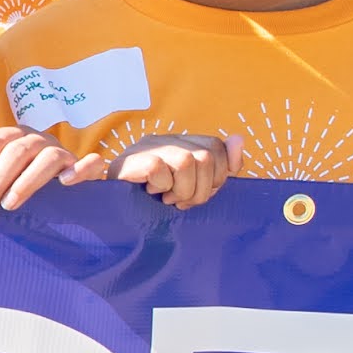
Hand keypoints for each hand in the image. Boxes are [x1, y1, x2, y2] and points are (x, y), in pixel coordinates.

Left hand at [0, 125, 101, 214]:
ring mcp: (64, 152)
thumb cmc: (23, 187)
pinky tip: (64, 184)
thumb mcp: (3, 181)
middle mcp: (39, 140)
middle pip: (17, 150)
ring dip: (26, 181)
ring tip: (10, 204)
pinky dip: (79, 170)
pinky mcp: (87, 167)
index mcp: (16, 138)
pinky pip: (90, 162)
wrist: (66, 191)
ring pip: (49, 157)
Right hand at [113, 132, 234, 208]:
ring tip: (168, 199)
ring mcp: (147, 147)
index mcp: (180, 142)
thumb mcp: (195, 186)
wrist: (113, 212)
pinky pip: (160, 169)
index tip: (199, 193)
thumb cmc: (156, 201)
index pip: (216, 148)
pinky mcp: (131, 161)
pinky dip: (162, 186)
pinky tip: (152, 193)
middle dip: (201, 189)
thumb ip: (221, 166)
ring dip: (183, 190)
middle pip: (205, 156)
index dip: (216, 176)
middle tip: (182, 201)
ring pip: (187, 162)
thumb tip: (238, 139)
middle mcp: (165, 139)